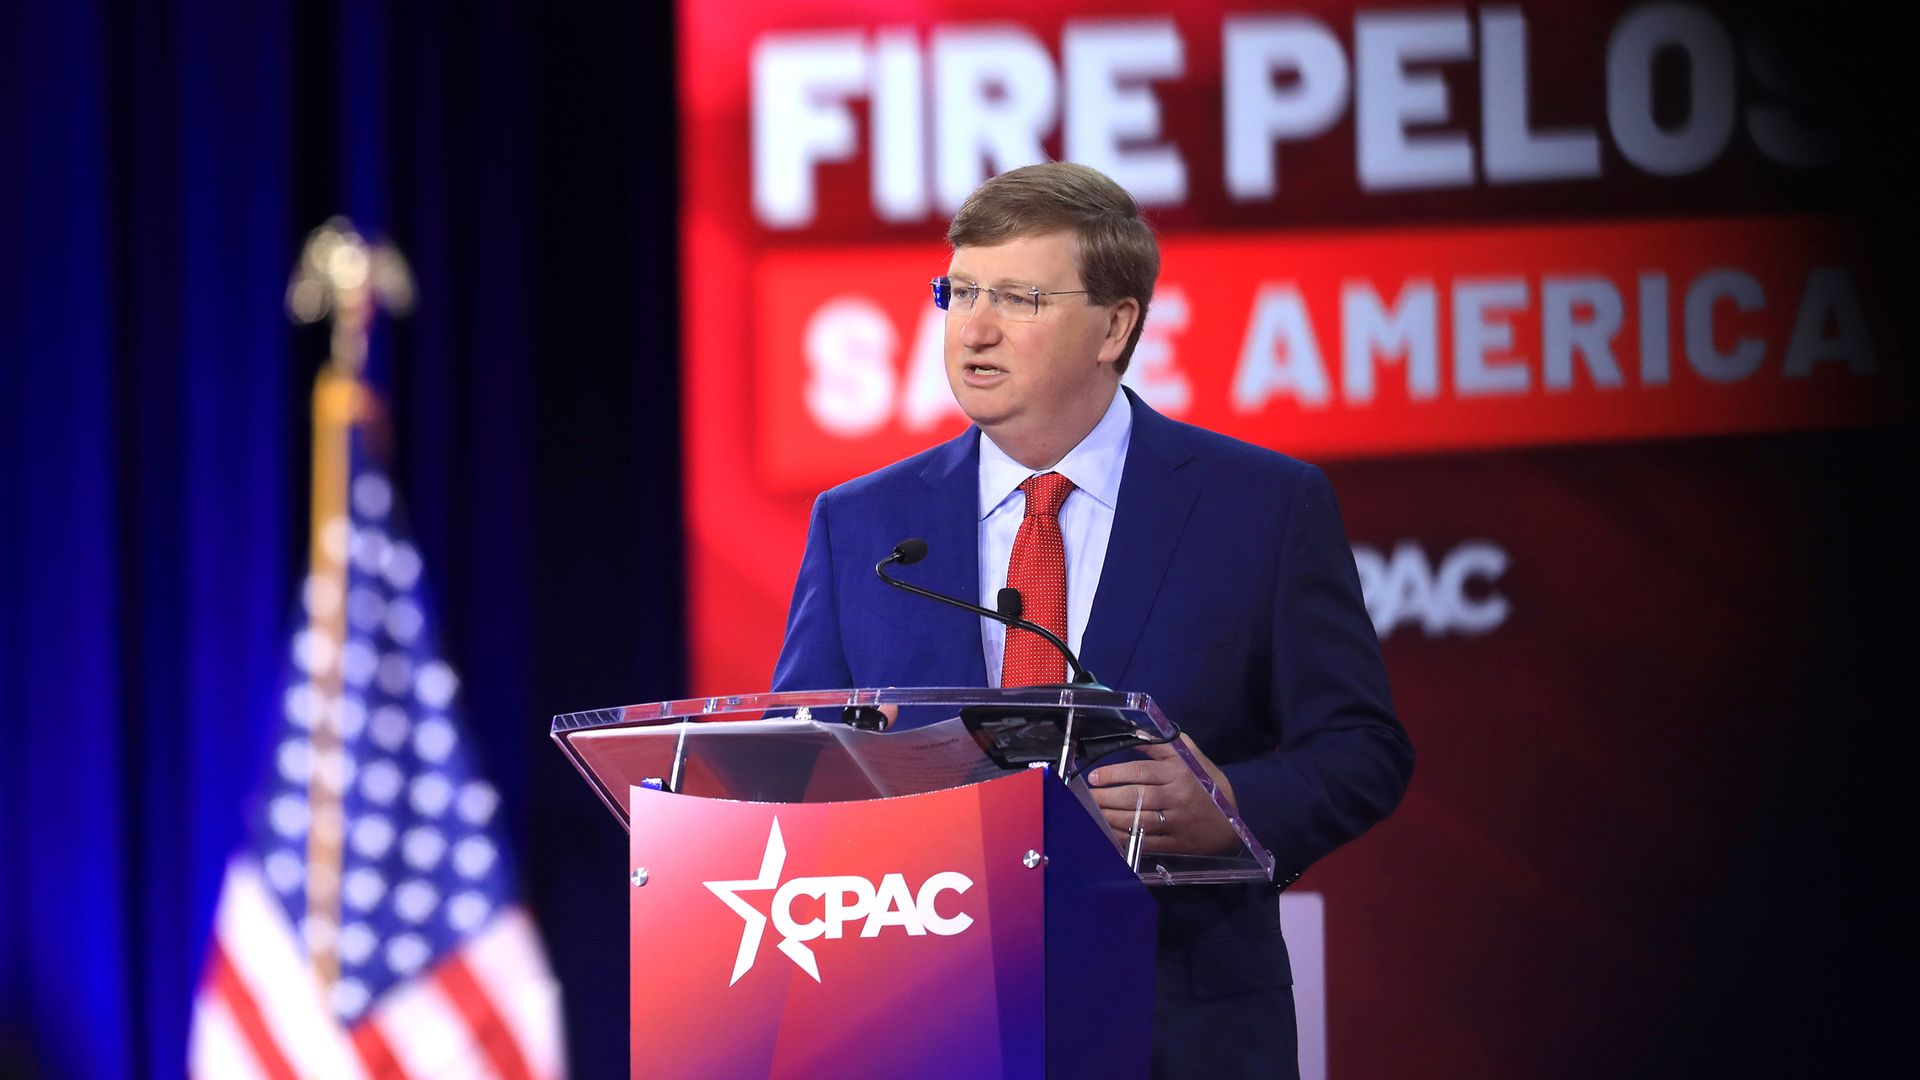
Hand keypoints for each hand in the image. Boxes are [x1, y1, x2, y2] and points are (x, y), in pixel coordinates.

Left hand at [1086, 735, 1240, 854]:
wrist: (1233, 824)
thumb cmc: (1209, 785)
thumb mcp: (1192, 758)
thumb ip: (1164, 745)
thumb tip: (1136, 733)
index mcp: (1179, 772)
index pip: (1140, 771)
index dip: (1114, 773)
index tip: (1096, 776)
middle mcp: (1177, 797)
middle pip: (1135, 797)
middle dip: (1106, 797)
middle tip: (1089, 796)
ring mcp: (1176, 822)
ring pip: (1137, 820)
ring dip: (1111, 817)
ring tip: (1094, 812)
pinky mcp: (1176, 844)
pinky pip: (1145, 842)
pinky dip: (1126, 839)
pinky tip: (1110, 833)